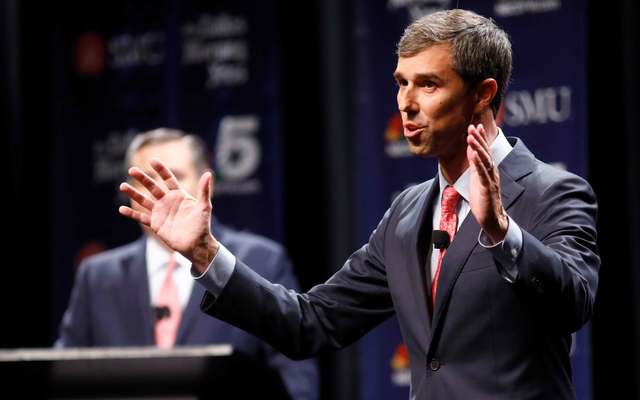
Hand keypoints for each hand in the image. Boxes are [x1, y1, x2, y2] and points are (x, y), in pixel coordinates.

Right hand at [118, 158, 218, 272]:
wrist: (196, 244)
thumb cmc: (202, 225)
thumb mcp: (204, 207)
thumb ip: (204, 190)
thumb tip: (209, 173)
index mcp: (179, 195)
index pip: (168, 179)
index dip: (161, 170)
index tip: (152, 160)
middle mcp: (167, 202)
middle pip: (153, 187)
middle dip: (143, 178)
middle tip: (132, 170)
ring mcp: (160, 212)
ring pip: (144, 200)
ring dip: (133, 193)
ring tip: (122, 186)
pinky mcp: (155, 224)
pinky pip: (141, 217)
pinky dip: (131, 214)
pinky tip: (121, 209)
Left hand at [467, 124, 507, 243]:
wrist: (491, 218)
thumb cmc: (483, 198)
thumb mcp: (477, 178)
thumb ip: (475, 164)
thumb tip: (472, 150)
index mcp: (488, 169)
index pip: (484, 150)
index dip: (480, 138)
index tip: (475, 125)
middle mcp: (491, 171)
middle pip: (485, 152)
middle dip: (478, 138)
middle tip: (472, 126)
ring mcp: (491, 179)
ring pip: (485, 160)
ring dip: (478, 147)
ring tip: (470, 136)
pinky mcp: (487, 188)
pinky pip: (483, 173)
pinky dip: (478, 163)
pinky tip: (474, 155)